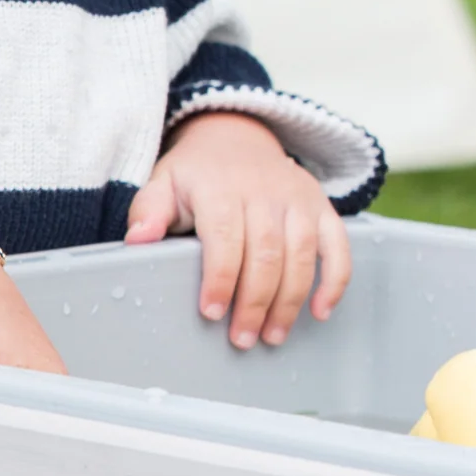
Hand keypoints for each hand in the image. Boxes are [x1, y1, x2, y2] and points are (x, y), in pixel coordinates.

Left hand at [125, 111, 351, 348]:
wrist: (238, 136)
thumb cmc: (198, 174)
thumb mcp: (164, 182)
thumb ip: (149, 211)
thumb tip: (138, 241)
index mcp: (221, 186)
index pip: (225, 235)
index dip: (220, 276)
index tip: (211, 312)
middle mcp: (265, 190)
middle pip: (266, 252)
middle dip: (255, 301)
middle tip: (242, 339)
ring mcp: (298, 198)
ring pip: (301, 253)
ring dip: (290, 300)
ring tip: (273, 336)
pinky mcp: (321, 206)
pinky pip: (337, 244)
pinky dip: (334, 280)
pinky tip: (320, 312)